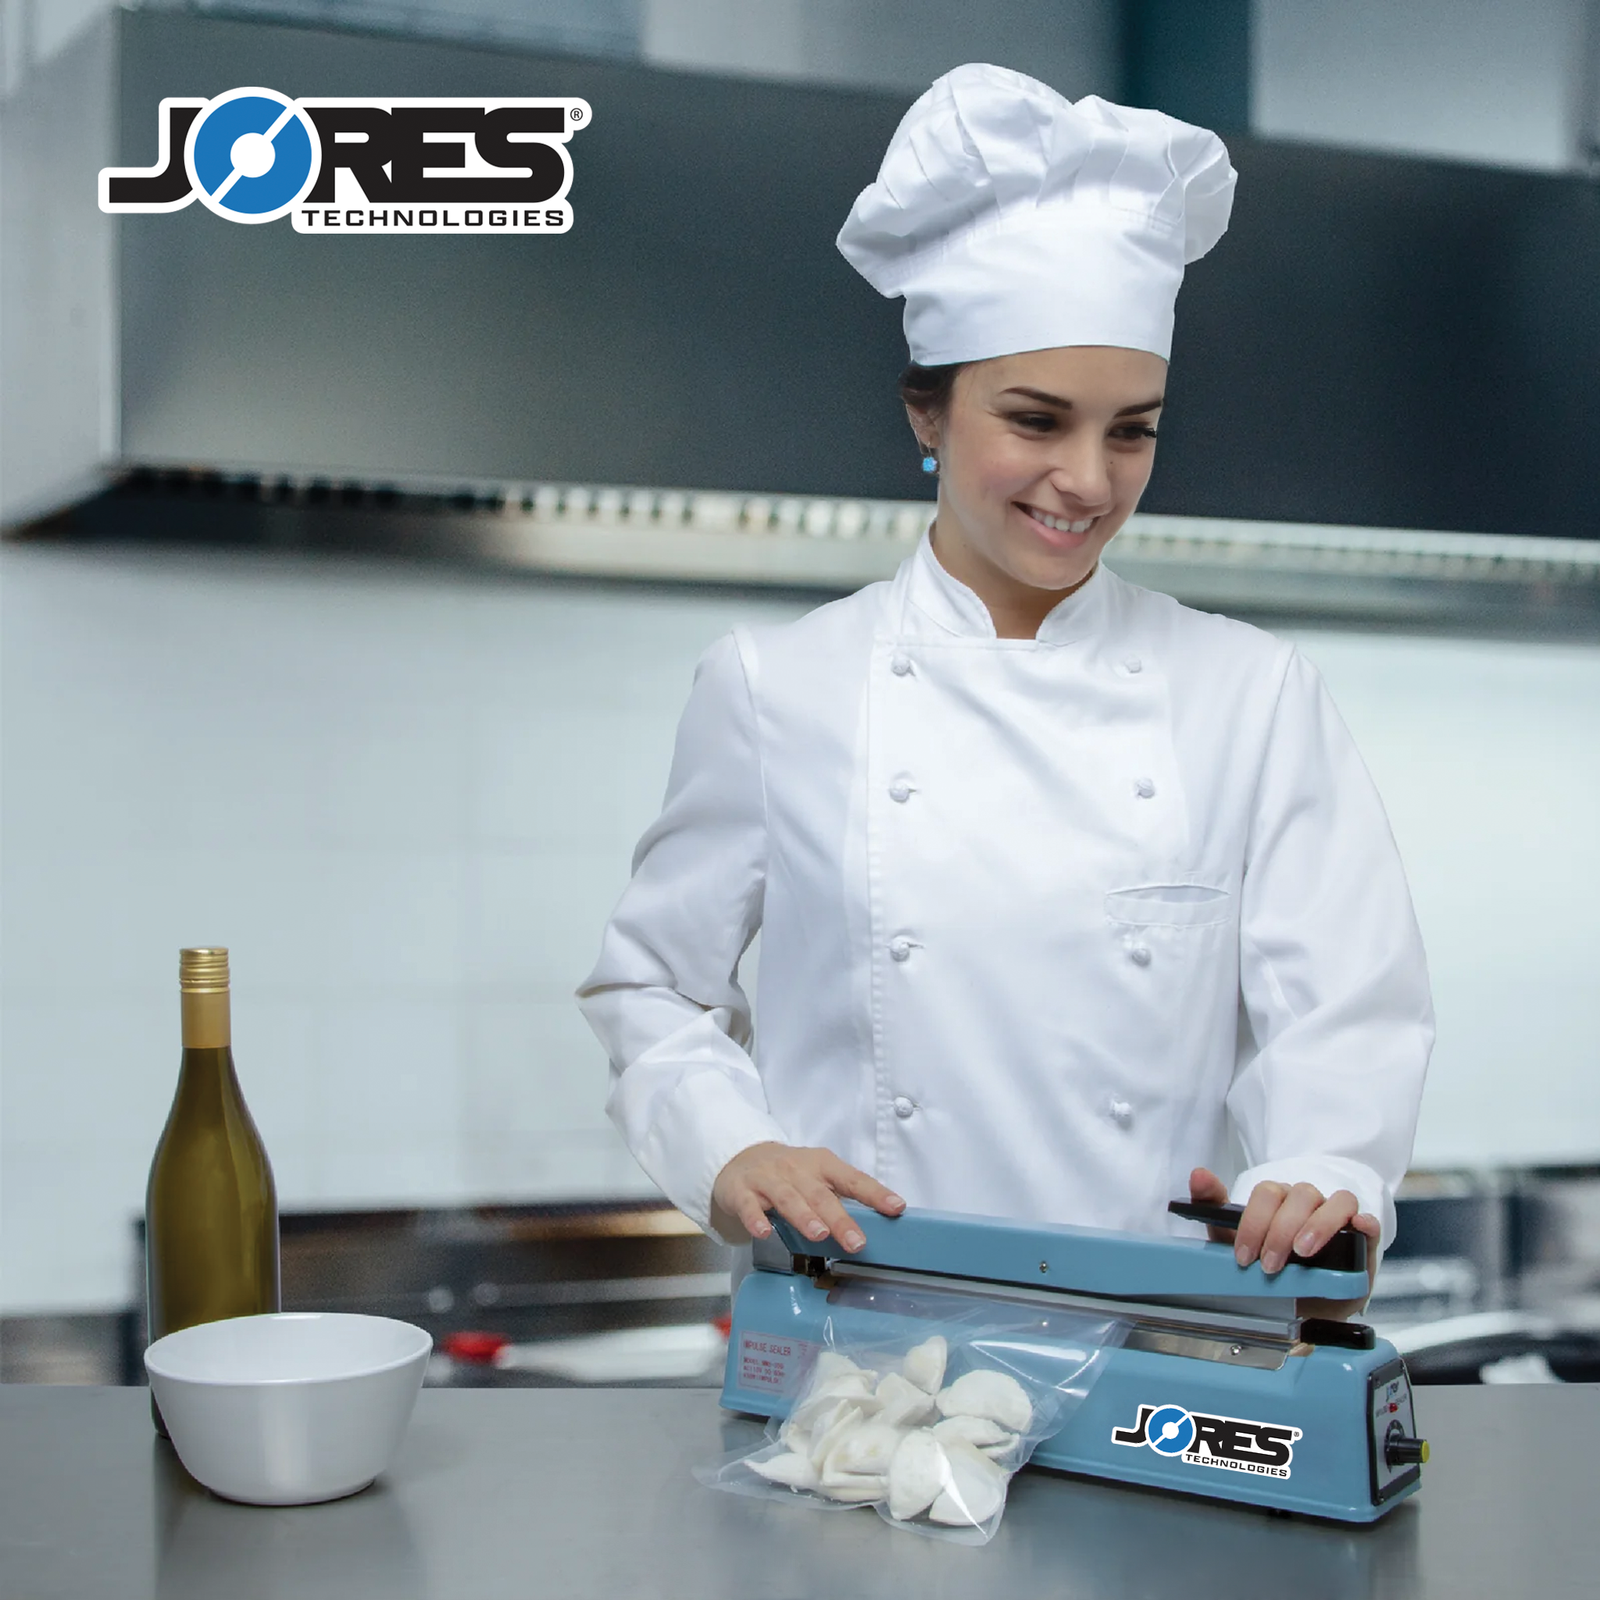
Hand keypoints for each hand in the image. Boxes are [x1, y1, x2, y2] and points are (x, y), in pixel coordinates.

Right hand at [711, 1142, 904, 1252]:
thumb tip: (879, 1222)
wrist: (741, 1158)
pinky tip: (764, 1233)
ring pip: (788, 1198)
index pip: (852, 1178)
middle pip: (821, 1195)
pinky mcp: (742, 1191)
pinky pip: (749, 1205)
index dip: (875, 1193)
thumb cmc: (789, 1173)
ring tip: (819, 1235)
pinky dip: (756, 1218)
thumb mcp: (818, 1176)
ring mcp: (768, 1179)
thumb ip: (842, 1196)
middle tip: (857, 1242)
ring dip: (805, 1216)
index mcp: (821, 1165)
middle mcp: (796, 1169)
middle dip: (840, 1219)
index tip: (896, 1208)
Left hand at [1188, 1168, 1379, 1312]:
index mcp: (1278, 1201)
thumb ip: (1212, 1207)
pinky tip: (1357, 1229)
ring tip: (1303, 1252)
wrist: (1302, 1306)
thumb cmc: (1269, 1266)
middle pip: (1298, 1195)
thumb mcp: (1234, 1241)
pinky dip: (1364, 1223)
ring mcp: (1336, 1219)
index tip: (1243, 1255)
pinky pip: (1368, 1220)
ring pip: (1335, 1200)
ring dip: (1317, 1225)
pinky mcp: (1362, 1240)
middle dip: (1280, 1230)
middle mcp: (1308, 1204)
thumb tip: (1198, 1174)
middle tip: (1270, 1265)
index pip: (1267, 1193)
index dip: (1254, 1221)